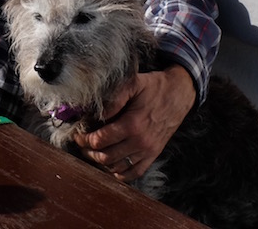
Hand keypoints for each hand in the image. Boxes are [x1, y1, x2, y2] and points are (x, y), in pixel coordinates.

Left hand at [73, 64, 195, 181]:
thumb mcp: (134, 83)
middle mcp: (140, 142)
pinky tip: (111, 165)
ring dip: (101, 162)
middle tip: (82, 144)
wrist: (180, 94)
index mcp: (133, 125)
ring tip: (93, 152)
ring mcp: (148, 151)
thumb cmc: (154, 87)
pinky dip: (120, 173)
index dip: (84, 139)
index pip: (100, 140)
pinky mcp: (154, 154)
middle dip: (89, 152)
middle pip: (105, 157)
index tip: (78, 135)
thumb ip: (114, 98)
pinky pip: (134, 173)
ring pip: (117, 167)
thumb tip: (97, 114)